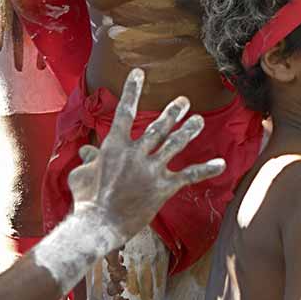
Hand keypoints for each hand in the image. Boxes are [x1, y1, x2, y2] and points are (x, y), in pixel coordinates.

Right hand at [67, 69, 225, 240]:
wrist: (97, 227)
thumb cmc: (85, 202)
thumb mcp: (79, 176)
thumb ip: (87, 161)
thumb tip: (89, 153)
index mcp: (114, 146)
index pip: (124, 113)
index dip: (132, 91)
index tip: (139, 73)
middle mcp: (136, 153)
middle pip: (158, 127)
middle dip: (172, 112)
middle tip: (184, 101)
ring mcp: (151, 169)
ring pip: (175, 143)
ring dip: (188, 130)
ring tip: (199, 120)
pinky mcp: (163, 187)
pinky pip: (189, 175)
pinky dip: (206, 169)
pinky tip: (221, 164)